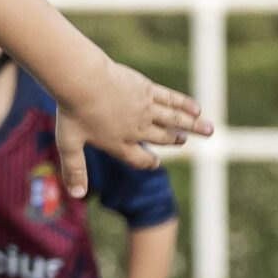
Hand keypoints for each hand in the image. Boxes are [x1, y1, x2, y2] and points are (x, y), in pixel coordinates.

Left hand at [54, 61, 210, 196]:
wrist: (83, 82)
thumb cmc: (73, 112)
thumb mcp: (68, 145)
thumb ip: (74, 170)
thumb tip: (77, 196)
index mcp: (119, 143)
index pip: (138, 158)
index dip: (147, 162)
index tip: (154, 164)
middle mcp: (137, 128)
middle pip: (162, 137)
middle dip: (174, 140)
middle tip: (184, 142)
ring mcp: (145, 109)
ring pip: (174, 120)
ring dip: (193, 125)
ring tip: (209, 130)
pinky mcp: (147, 90)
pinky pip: (171, 99)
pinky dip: (185, 104)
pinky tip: (197, 108)